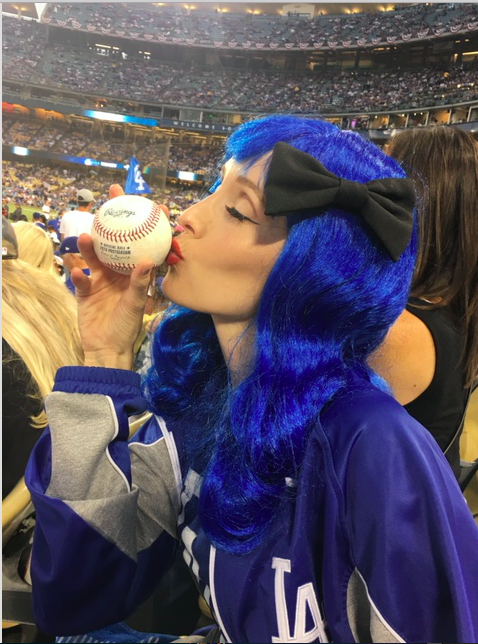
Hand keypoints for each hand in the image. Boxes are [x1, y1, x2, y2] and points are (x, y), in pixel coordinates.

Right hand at [72, 184, 168, 369]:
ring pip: (94, 256)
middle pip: (115, 240)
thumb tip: (149, 260)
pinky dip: (79, 276)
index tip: (152, 203)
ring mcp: (100, 280)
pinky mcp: (84, 291)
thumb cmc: (127, 327)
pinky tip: (78, 272)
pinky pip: (80, 279)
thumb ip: (140, 283)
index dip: (147, 223)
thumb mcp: (136, 304)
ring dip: (90, 246)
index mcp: (135, 273)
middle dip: (113, 217)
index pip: (142, 243)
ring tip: (88, 236)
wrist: (106, 349)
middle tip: (112, 196)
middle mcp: (118, 272)